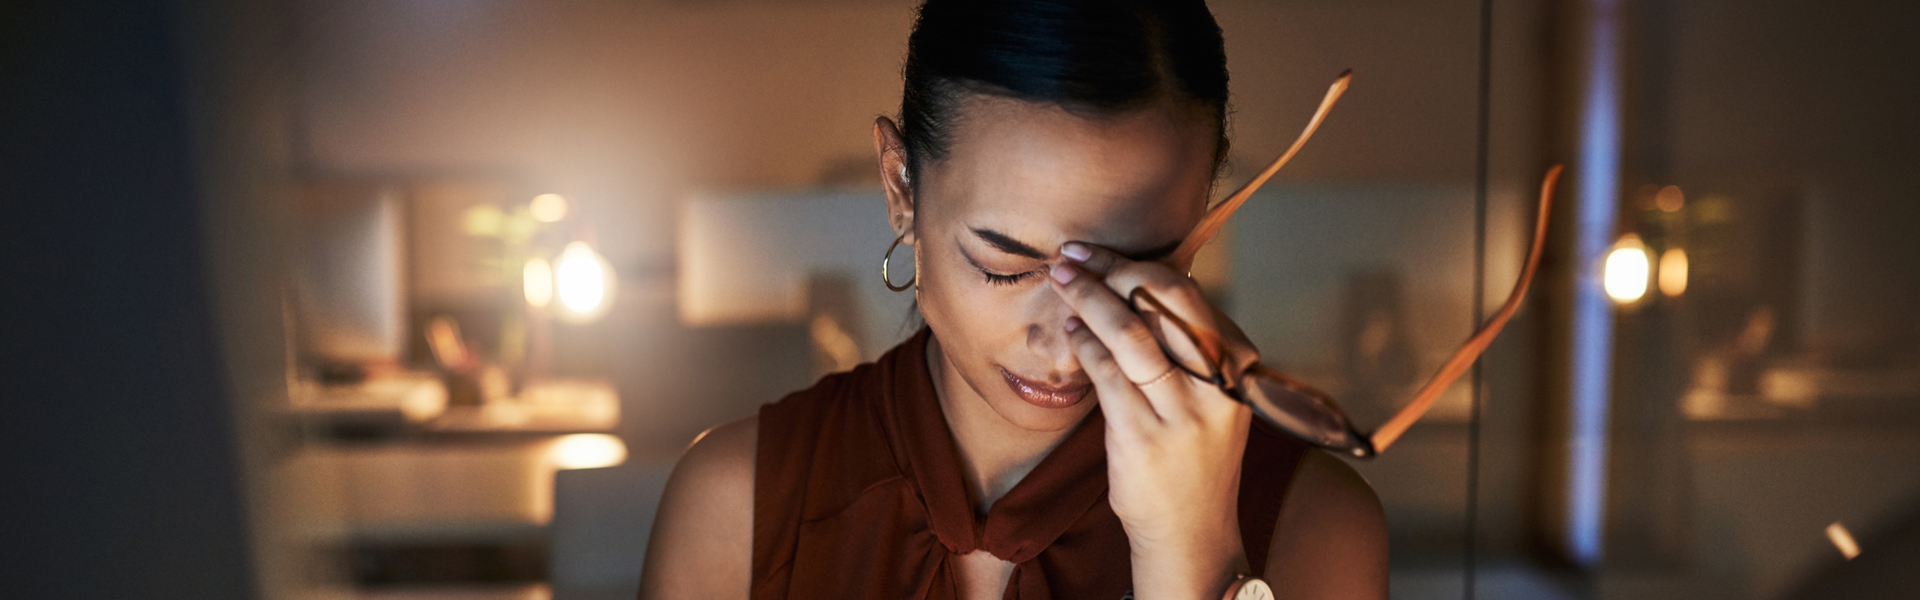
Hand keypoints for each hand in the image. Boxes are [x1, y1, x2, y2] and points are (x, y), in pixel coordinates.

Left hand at [1046, 241, 1256, 598]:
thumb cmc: (1192, 454)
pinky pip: (1107, 374)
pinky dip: (1085, 343)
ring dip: (1089, 297)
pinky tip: (1070, 329)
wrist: (1191, 531)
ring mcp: (1182, 414)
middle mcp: (1217, 385)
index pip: (1187, 294)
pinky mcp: (1144, 439)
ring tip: (1059, 279)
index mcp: (1237, 365)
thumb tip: (1145, 281)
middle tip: (1072, 254)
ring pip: (1131, 333)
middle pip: (1164, 302)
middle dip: (1112, 269)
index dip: (1138, 264)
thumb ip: (1189, 344)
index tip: (1100, 252)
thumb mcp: (1209, 395)